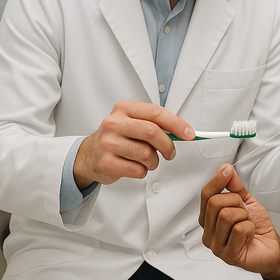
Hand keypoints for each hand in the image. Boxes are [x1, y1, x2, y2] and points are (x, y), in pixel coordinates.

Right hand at [73, 100, 195, 188]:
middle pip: (152, 132)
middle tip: (170, 153)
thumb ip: (156, 124)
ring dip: (154, 161)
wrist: (89, 155)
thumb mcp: (133, 122)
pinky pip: (138, 170)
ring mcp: (108, 143)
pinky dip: (143, 171)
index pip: (156, 113)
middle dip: (167, 145)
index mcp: (124, 108)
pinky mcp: (106, 163)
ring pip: (146, 154)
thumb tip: (184, 132)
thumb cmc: (119, 137)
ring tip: (148, 161)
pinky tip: (136, 167)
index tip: (190, 134)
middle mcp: (114, 123)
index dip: (177, 124)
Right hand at [200, 164, 279, 279]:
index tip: (227, 170)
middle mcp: (209, 232)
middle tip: (244, 212)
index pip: (206, 195)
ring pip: (227, 215)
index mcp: (209, 218)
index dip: (217, 180)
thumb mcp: (246, 200)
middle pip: (215, 203)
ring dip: (244, 216)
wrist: (270, 247)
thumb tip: (225, 169)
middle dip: (236, 201)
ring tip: (247, 224)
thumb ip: (234, 185)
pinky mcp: (228, 255)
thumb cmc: (257, 226)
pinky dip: (250, 228)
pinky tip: (249, 235)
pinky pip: (239, 230)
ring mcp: (216, 245)